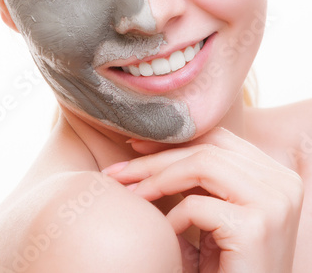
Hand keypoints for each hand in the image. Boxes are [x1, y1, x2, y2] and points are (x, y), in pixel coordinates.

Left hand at [103, 128, 303, 272]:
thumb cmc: (228, 265)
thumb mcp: (216, 211)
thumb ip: (200, 178)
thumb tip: (147, 146)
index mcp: (274, 174)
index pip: (218, 139)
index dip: (174, 139)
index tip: (136, 147)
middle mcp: (282, 182)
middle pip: (207, 149)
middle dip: (155, 158)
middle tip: (117, 171)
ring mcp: (274, 202)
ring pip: (202, 165)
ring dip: (157, 179)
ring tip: (131, 195)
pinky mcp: (256, 227)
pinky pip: (198, 206)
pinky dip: (173, 218)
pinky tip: (165, 235)